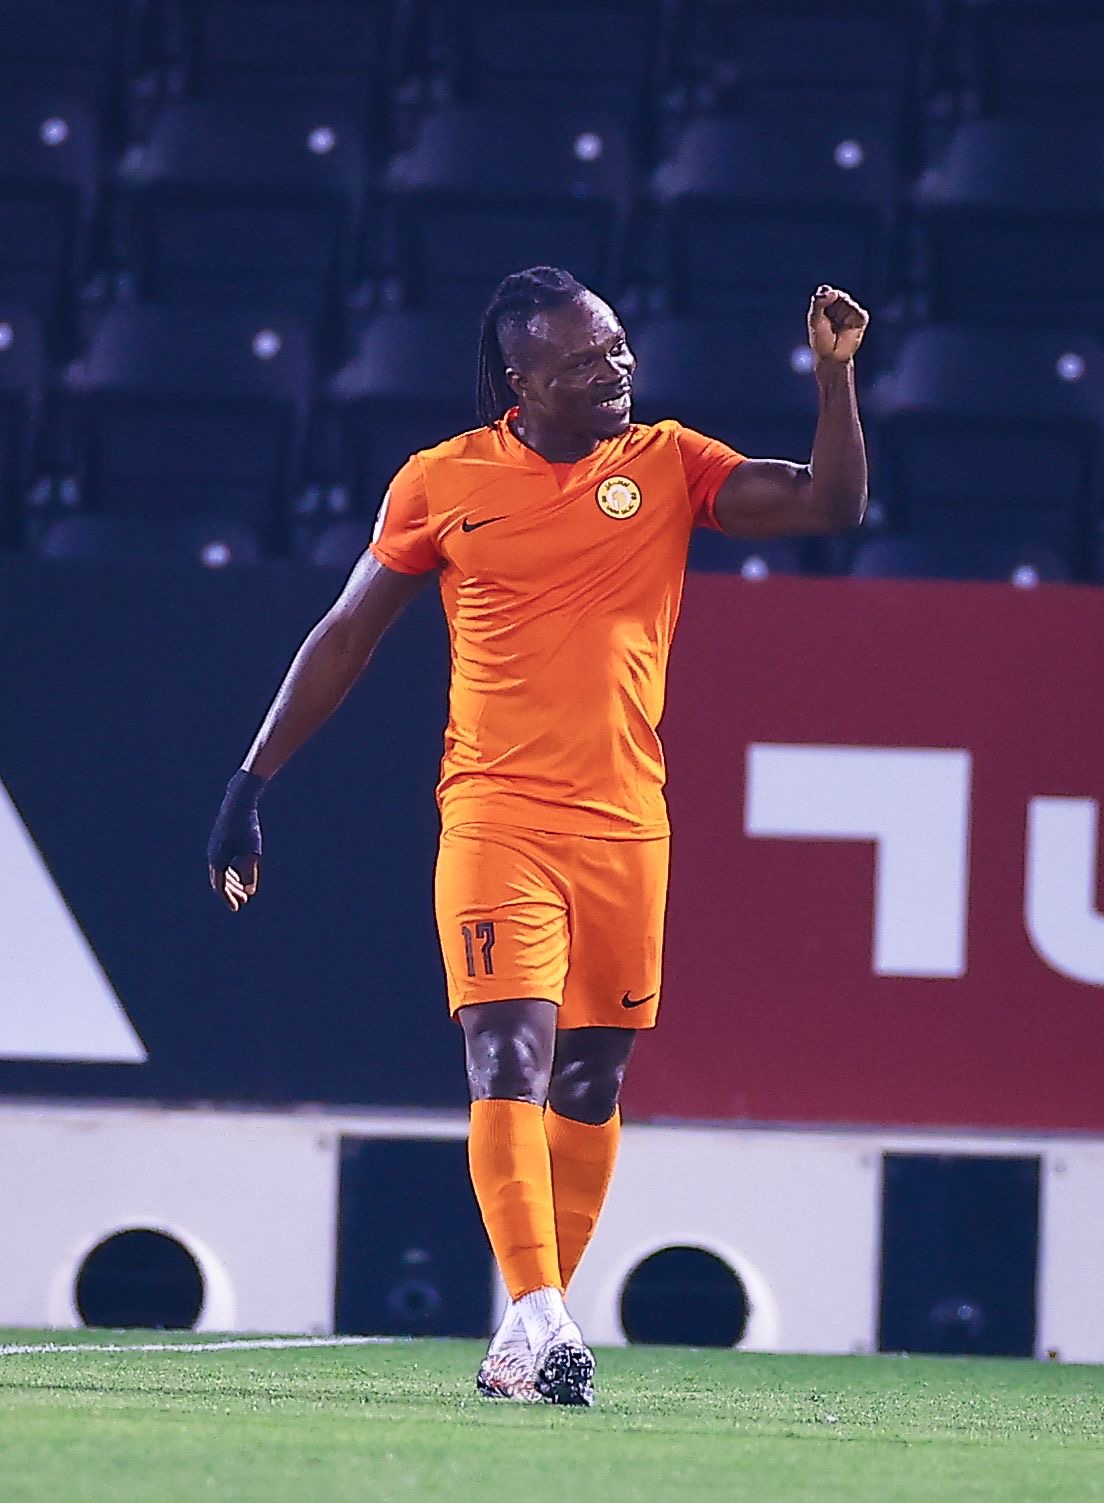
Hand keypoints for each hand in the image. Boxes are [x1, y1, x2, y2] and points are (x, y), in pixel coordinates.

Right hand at [207, 769, 264, 911]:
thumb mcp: (252, 852)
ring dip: (232, 882)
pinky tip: (240, 873)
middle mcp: (212, 856)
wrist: (238, 802)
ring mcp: (214, 847)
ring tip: (244, 890)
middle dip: (231, 892)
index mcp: (218, 861)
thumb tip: (250, 892)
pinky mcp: (219, 840)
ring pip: (220, 871)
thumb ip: (251, 873)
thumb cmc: (247, 828)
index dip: (229, 899)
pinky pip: (222, 862)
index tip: (237, 908)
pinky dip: (230, 871)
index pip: (220, 886)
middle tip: (243, 901)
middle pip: (220, 880)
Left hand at [808, 285, 868, 363]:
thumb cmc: (820, 339)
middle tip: (827, 320)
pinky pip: (858, 311)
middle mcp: (839, 305)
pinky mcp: (861, 318)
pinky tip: (847, 327)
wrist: (831, 357)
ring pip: (847, 301)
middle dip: (831, 305)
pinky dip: (851, 317)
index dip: (824, 294)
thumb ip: (819, 302)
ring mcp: (851, 310)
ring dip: (839, 313)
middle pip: (837, 294)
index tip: (822, 298)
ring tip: (837, 327)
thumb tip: (833, 292)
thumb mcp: (815, 319)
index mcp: (826, 304)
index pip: (826, 291)